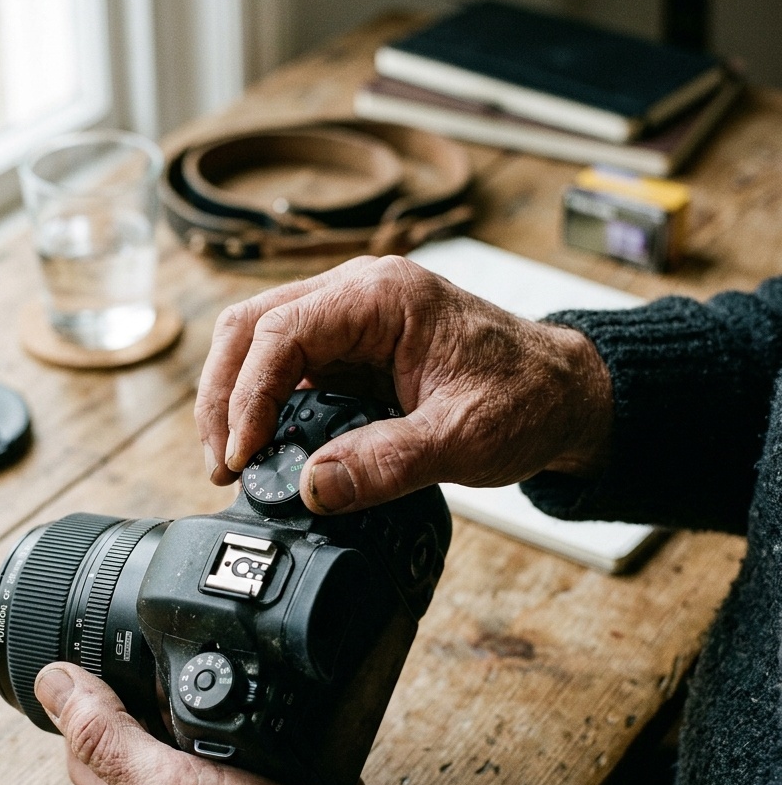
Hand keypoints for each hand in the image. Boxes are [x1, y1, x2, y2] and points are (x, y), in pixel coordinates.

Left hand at [35, 663, 429, 784]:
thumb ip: (110, 740)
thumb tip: (52, 681)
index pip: (85, 739)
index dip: (78, 690)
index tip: (87, 639)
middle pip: (137, 726)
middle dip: (133, 677)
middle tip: (138, 630)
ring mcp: (230, 783)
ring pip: (193, 723)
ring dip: (191, 683)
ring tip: (194, 640)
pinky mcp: (277, 772)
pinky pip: (250, 727)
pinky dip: (248, 696)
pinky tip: (257, 671)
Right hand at [195, 255, 612, 512]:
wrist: (563, 396)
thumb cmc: (526, 400)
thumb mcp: (463, 438)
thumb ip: (386, 464)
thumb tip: (312, 490)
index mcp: (382, 296)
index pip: (280, 333)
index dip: (247, 398)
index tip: (242, 458)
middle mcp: (357, 294)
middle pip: (249, 327)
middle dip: (222, 396)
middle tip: (222, 463)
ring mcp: (350, 319)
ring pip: (258, 343)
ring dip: (234, 399)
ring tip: (234, 460)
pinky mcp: (350, 349)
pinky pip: (287, 367)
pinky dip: (263, 406)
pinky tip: (264, 446)